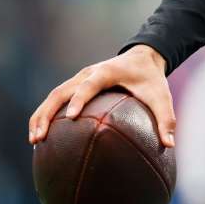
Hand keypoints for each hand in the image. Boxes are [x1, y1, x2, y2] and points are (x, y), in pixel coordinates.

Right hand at [28, 44, 174, 146]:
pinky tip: (41, 137)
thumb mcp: (162, 97)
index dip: (79, 99)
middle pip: (60, 91)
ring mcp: (78, 79)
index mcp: (106, 72)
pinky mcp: (75, 85)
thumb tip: (170, 145)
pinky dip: (46, 115)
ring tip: (34, 141)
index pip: (89, 85)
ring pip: (52, 96)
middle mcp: (87, 74)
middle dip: (47, 113)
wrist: (142, 58)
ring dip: (40, 116)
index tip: (70, 118)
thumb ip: (166, 119)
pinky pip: (55, 100)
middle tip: (39, 137)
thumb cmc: (151, 79)